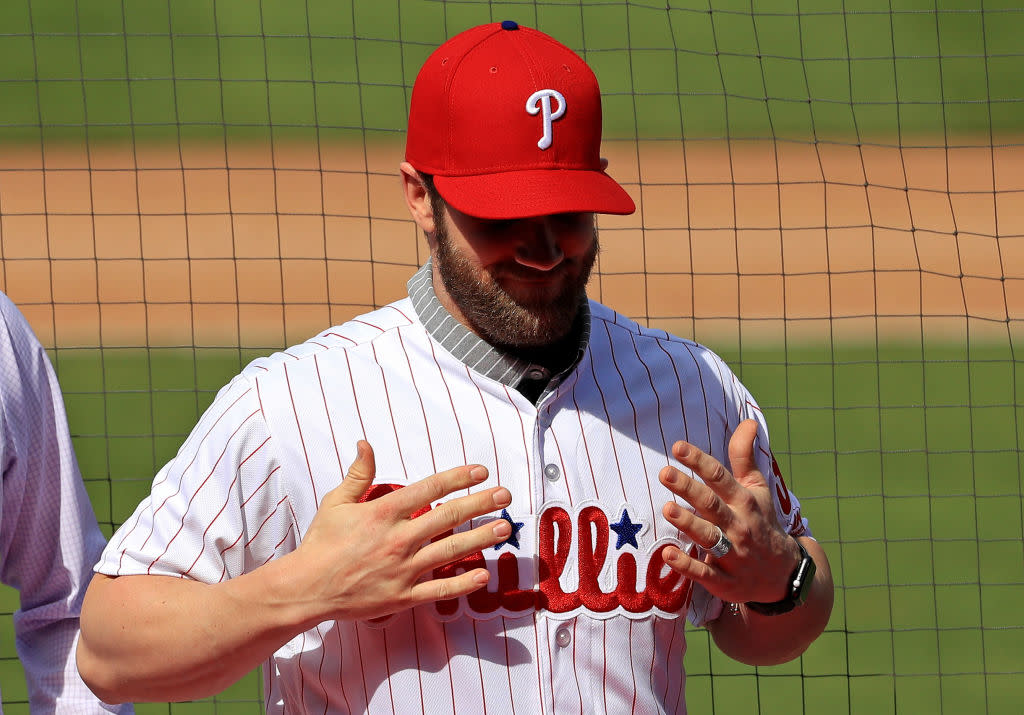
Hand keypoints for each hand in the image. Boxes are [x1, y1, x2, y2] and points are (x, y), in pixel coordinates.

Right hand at [291, 440, 511, 623]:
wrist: (306, 588)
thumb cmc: (321, 544)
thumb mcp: (336, 502)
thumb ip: (358, 474)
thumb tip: (365, 444)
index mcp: (384, 513)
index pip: (430, 489)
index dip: (458, 478)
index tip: (480, 471)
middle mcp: (399, 539)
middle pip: (449, 516)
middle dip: (481, 503)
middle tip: (505, 495)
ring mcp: (403, 569)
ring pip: (451, 550)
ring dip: (481, 537)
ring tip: (503, 528)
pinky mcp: (403, 596)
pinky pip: (439, 589)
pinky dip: (462, 583)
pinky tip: (482, 575)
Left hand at [658, 420, 800, 604]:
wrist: (782, 575)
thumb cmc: (761, 523)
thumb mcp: (756, 489)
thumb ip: (744, 457)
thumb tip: (748, 421)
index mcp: (745, 501)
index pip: (720, 477)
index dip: (699, 461)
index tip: (677, 446)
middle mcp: (739, 526)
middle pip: (712, 505)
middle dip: (688, 489)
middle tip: (664, 473)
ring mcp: (734, 555)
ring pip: (709, 537)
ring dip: (688, 523)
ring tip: (667, 509)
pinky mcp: (725, 581)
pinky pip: (705, 573)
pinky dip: (687, 565)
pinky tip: (667, 554)